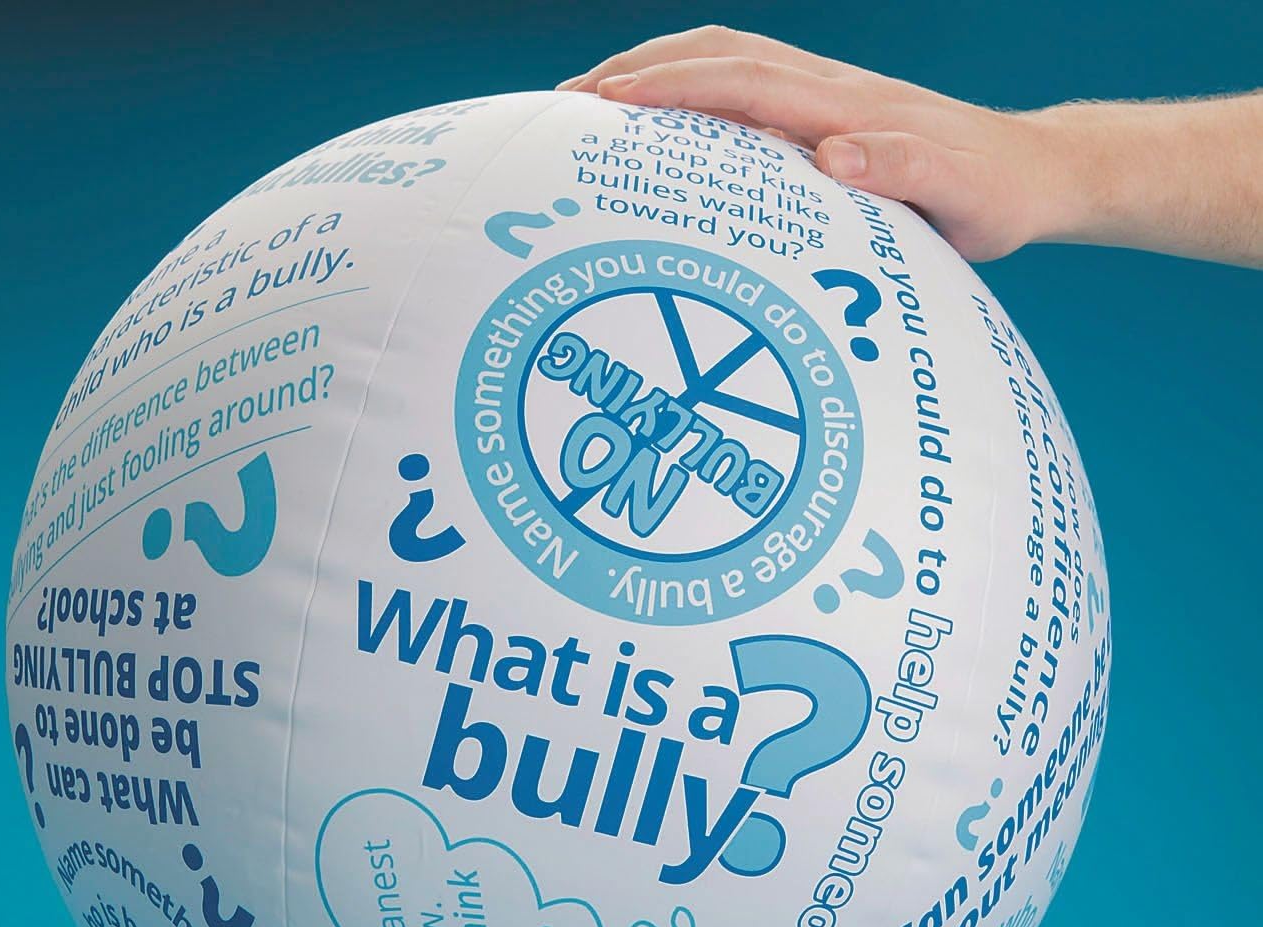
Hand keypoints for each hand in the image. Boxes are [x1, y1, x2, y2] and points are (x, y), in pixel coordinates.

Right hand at [558, 26, 1262, 266]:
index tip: (600, 104)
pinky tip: (664, 119)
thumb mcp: (963, 196)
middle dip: (636, 73)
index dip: (667, 88)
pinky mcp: (827, 111)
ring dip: (656, 71)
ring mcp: (826, 93)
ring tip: (593, 105)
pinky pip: (745, 83)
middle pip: (716, 57)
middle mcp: (829, 88)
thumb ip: (903, 168)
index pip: (739, 81)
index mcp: (846, 107)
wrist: (1033, 171)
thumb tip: (833, 151)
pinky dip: (692, 87)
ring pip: (725, 60)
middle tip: (565, 108)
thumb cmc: (994, 196)